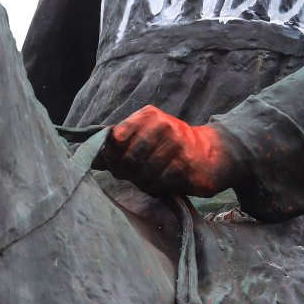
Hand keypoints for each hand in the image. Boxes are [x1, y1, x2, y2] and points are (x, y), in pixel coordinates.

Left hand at [100, 105, 240, 197]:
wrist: (212, 152)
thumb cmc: (171, 145)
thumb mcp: (146, 134)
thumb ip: (120, 144)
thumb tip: (91, 158)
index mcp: (149, 115)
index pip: (116, 138)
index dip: (111, 155)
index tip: (115, 162)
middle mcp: (163, 126)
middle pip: (128, 159)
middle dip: (128, 172)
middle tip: (134, 174)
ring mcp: (177, 146)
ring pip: (143, 174)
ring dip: (143, 182)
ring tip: (151, 177)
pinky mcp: (187, 166)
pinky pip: (159, 184)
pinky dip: (157, 188)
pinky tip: (163, 182)